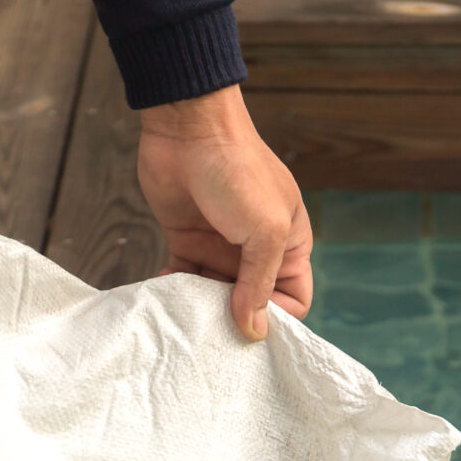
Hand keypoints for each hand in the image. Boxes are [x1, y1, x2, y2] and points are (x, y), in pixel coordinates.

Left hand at [136, 86, 310, 340]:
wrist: (189, 129)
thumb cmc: (238, 170)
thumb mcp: (264, 229)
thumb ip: (259, 283)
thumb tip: (255, 331)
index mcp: (289, 245)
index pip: (294, 298)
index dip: (278, 317)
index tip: (252, 325)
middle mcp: (257, 250)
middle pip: (252, 303)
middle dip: (235, 318)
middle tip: (214, 325)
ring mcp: (221, 246)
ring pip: (216, 295)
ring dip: (201, 306)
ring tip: (187, 309)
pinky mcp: (188, 241)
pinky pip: (185, 279)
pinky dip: (175, 288)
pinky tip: (166, 286)